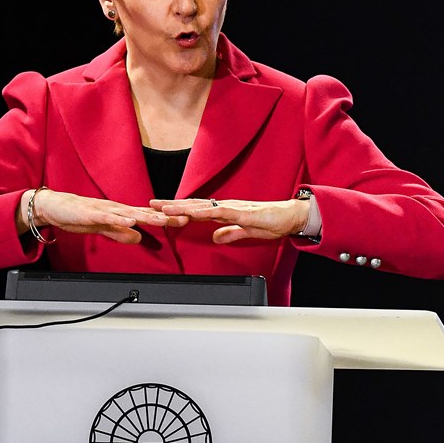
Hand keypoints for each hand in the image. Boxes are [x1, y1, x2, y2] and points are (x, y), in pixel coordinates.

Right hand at [22, 189, 186, 243]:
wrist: (54, 207)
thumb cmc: (79, 216)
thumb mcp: (104, 228)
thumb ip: (121, 233)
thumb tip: (139, 238)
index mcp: (121, 213)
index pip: (148, 216)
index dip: (166, 218)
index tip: (185, 220)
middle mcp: (117, 209)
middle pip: (145, 213)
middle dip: (165, 216)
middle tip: (185, 218)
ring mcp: (105, 210)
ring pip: (130, 213)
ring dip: (147, 217)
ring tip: (163, 220)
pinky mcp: (92, 213)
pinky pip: (108, 217)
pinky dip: (120, 219)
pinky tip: (131, 221)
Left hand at [150, 196, 310, 243]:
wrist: (292, 217)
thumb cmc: (272, 222)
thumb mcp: (246, 231)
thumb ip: (230, 233)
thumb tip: (215, 238)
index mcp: (226, 212)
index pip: (197, 210)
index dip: (178, 210)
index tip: (160, 211)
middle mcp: (226, 206)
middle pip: (194, 205)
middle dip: (172, 206)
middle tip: (151, 205)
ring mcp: (234, 208)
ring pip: (203, 207)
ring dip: (183, 207)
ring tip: (164, 208)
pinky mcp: (243, 212)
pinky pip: (220, 212)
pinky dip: (205, 212)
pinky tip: (193, 213)